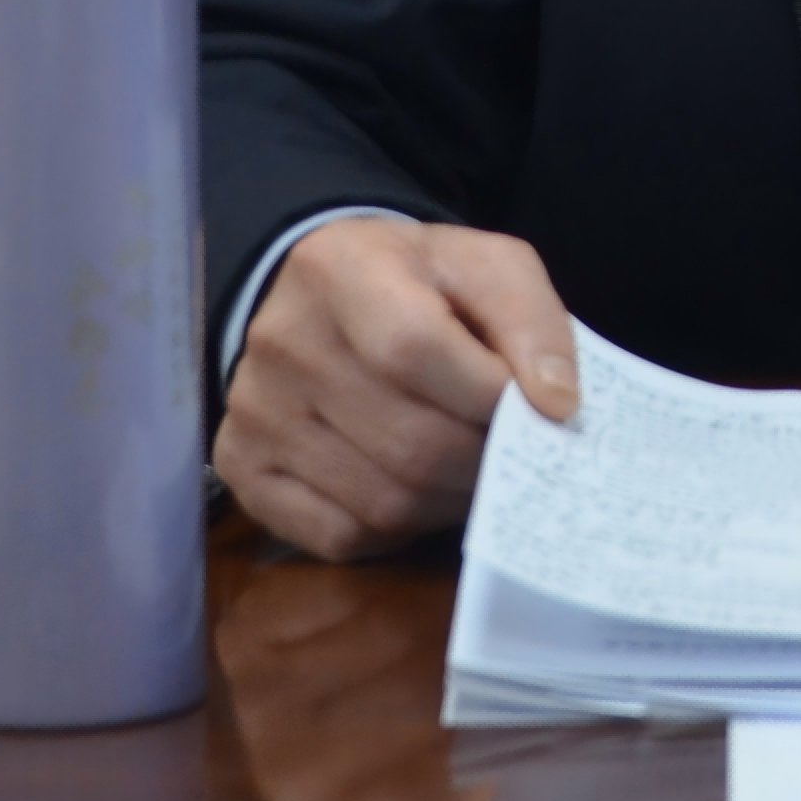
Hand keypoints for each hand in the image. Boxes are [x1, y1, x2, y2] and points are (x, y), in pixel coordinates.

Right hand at [214, 217, 581, 559]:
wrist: (321, 295)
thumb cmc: (418, 281)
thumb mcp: (485, 266)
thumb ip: (533, 321)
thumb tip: (555, 406)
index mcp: (341, 270)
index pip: (416, 350)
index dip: (490, 396)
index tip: (540, 411)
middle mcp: (283, 343)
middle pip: (408, 442)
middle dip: (483, 462)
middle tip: (514, 457)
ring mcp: (255, 413)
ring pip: (382, 501)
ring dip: (449, 502)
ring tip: (471, 471)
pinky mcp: (244, 469)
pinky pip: (340, 534)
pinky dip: (397, 529)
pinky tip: (417, 492)